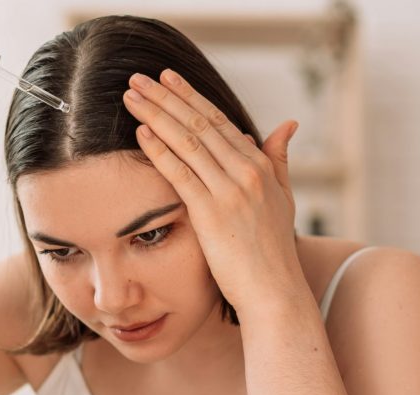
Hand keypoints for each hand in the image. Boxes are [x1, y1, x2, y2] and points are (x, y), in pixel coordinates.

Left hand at [122, 69, 303, 313]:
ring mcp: (230, 191)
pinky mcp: (211, 213)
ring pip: (188, 141)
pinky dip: (160, 149)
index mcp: (260, 166)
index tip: (167, 79)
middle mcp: (247, 172)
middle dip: (166, 97)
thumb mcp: (283, 198)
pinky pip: (181, 173)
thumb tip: (288, 124)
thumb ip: (279, 159)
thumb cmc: (273, 250)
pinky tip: (141, 132)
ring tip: (132, 96)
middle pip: (200, 123)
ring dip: (156, 114)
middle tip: (138, 77)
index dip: (191, 97)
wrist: (274, 291)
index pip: (219, 121)